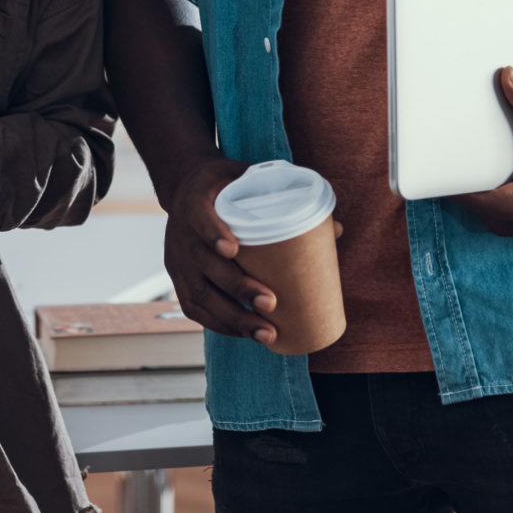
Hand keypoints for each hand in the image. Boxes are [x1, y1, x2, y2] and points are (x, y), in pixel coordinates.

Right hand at [158, 156, 283, 345]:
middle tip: (271, 302)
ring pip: (200, 294)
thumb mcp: (246, 178)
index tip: (232, 250)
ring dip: (233, 317)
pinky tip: (246, 334)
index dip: (213, 234)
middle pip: (204, 265)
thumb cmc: (225, 186)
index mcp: (194, 202)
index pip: (199, 218)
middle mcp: (180, 234)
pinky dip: (220, 325)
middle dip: (237, 287)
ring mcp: (176, 260)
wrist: (185, 190)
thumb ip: (287, 197)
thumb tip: (336, 229)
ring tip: (267, 333)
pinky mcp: (179, 280)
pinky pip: (195, 309)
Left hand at [449, 67, 512, 236]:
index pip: (452, 187)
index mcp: (506, 209)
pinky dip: (487, 169)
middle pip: (460, 186)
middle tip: (442, 122)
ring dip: (471, 163)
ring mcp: (509, 218)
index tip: (426, 136)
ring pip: (475, 188)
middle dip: (453, 157)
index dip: (436, 163)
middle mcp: (502, 219)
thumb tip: (509, 78)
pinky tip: (489, 147)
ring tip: (462, 131)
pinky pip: (490, 189)